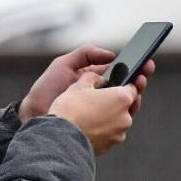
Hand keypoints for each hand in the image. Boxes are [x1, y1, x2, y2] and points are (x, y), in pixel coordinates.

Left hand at [20, 44, 155, 120]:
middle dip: (139, 82)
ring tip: (137, 88)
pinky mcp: (99, 128)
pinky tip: (126, 108)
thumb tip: (113, 55)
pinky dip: (125, 115)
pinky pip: (117, 122)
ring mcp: (101, 113)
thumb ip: (86, 53)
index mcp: (95, 80)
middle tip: (143, 76)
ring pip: (126, 106)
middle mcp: (101, 96)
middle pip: (128, 89)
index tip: (146, 62)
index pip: (121, 73)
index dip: (136, 68)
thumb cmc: (47, 89)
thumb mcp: (64, 64)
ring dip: (135, 97)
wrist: (34, 114)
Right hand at [49, 72, 137, 154]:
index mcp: (122, 98)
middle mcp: (125, 117)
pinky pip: (110, 134)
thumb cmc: (70, 111)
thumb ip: (93, 77)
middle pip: (127, 106)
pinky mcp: (110, 146)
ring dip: (109, 117)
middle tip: (102, 99)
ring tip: (91, 114)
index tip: (118, 84)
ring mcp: (118, 134)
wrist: (60, 138)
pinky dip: (103, 130)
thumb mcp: (79, 85)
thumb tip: (97, 78)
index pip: (133, 88)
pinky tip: (89, 126)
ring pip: (118, 122)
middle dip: (117, 102)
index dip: (126, 84)